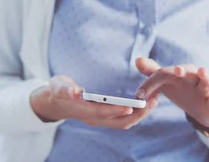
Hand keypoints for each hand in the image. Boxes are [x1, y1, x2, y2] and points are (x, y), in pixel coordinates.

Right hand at [31, 75, 159, 129]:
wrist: (55, 102)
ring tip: (153, 100)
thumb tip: (75, 92)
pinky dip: (136, 113)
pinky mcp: (105, 118)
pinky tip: (144, 102)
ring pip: (124, 122)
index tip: (131, 106)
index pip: (102, 113)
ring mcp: (100, 120)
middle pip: (119, 121)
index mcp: (83, 110)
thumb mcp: (58, 86)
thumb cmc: (58, 91)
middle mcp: (94, 118)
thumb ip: (66, 89)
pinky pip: (123, 119)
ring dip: (140, 114)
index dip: (117, 110)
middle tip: (152, 100)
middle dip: (137, 113)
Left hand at [135, 58, 208, 127]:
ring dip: (205, 76)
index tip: (139, 94)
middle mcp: (193, 77)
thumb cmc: (183, 91)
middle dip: (183, 70)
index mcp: (179, 73)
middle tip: (178, 70)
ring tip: (202, 71)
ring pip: (205, 80)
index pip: (163, 74)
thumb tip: (137, 59)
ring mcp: (205, 88)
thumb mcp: (166, 83)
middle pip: (188, 71)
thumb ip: (152, 73)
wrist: (203, 109)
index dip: (151, 82)